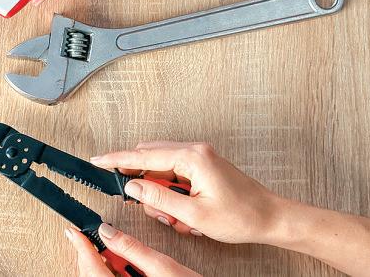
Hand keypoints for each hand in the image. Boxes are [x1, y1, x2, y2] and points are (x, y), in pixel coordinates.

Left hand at [66, 223, 198, 275]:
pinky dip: (110, 272)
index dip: (81, 247)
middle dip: (90, 254)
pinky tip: (118, 265)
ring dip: (101, 263)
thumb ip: (132, 248)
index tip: (74, 232)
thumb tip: (108, 232)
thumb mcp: (162, 266)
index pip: (91, 268)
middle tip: (90, 237)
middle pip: (91, 273)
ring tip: (109, 250)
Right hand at [90, 141, 284, 243]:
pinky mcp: (201, 166)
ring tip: (176, 216)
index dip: (117, 160)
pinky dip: (170, 193)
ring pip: (160, 169)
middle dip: (142, 185)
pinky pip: (173, 175)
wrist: (271, 217)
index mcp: (192, 158)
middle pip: (150, 160)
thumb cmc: (241, 216)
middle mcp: (195, 151)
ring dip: (159, 193)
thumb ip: (158, 198)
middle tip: (146, 205)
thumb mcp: (194, 214)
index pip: (143, 157)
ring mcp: (199, 157)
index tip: (97, 161)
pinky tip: (182, 212)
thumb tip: (132, 187)